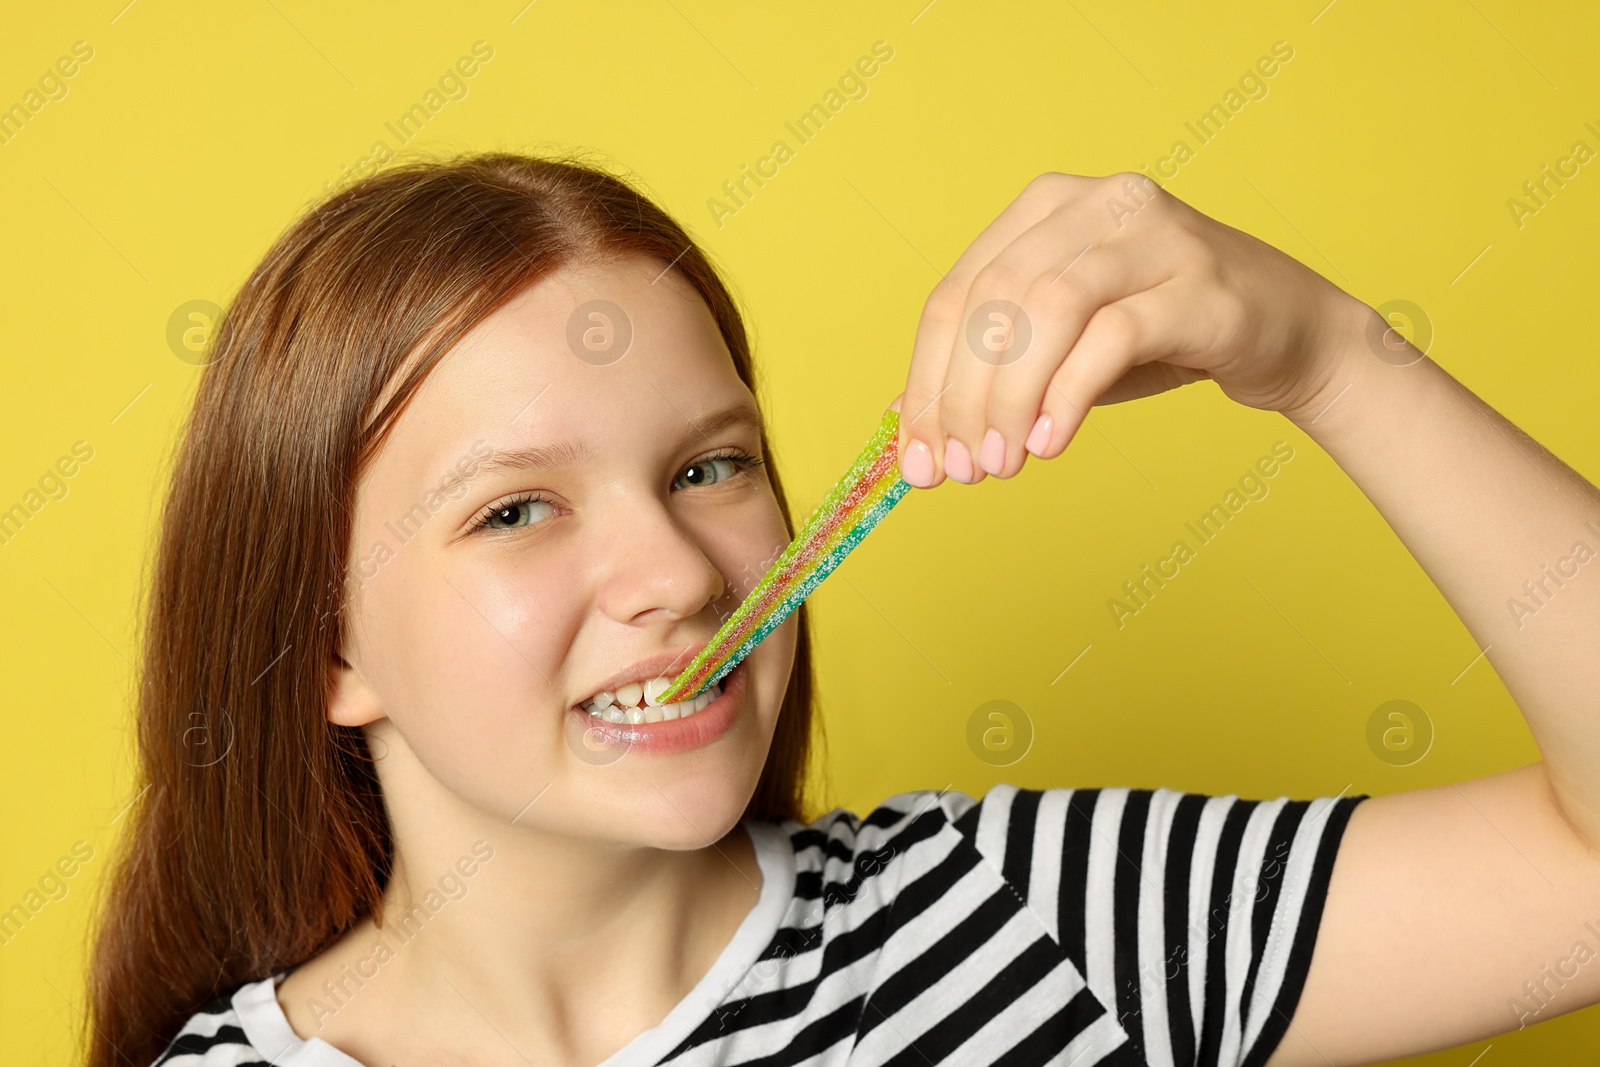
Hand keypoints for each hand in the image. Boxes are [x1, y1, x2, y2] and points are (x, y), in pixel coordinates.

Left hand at [891, 171, 1370, 487]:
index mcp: (1046, 206)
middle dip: (962, 398)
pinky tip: (1051, 442)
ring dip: (1010, 398)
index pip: (956, 294)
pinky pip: (1111, 337)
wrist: (1291, 333)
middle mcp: (1096, 203)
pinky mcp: (1199, 283)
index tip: (917, 458)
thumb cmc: (1164, 338)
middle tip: (960, 470)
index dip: (926, 382)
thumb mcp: (1061, 349)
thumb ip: (989, 368)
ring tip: (1002, 463)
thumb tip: (904, 421)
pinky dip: (1068, 394)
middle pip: (992, 301)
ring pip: (1046, 310)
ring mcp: (1152, 234)